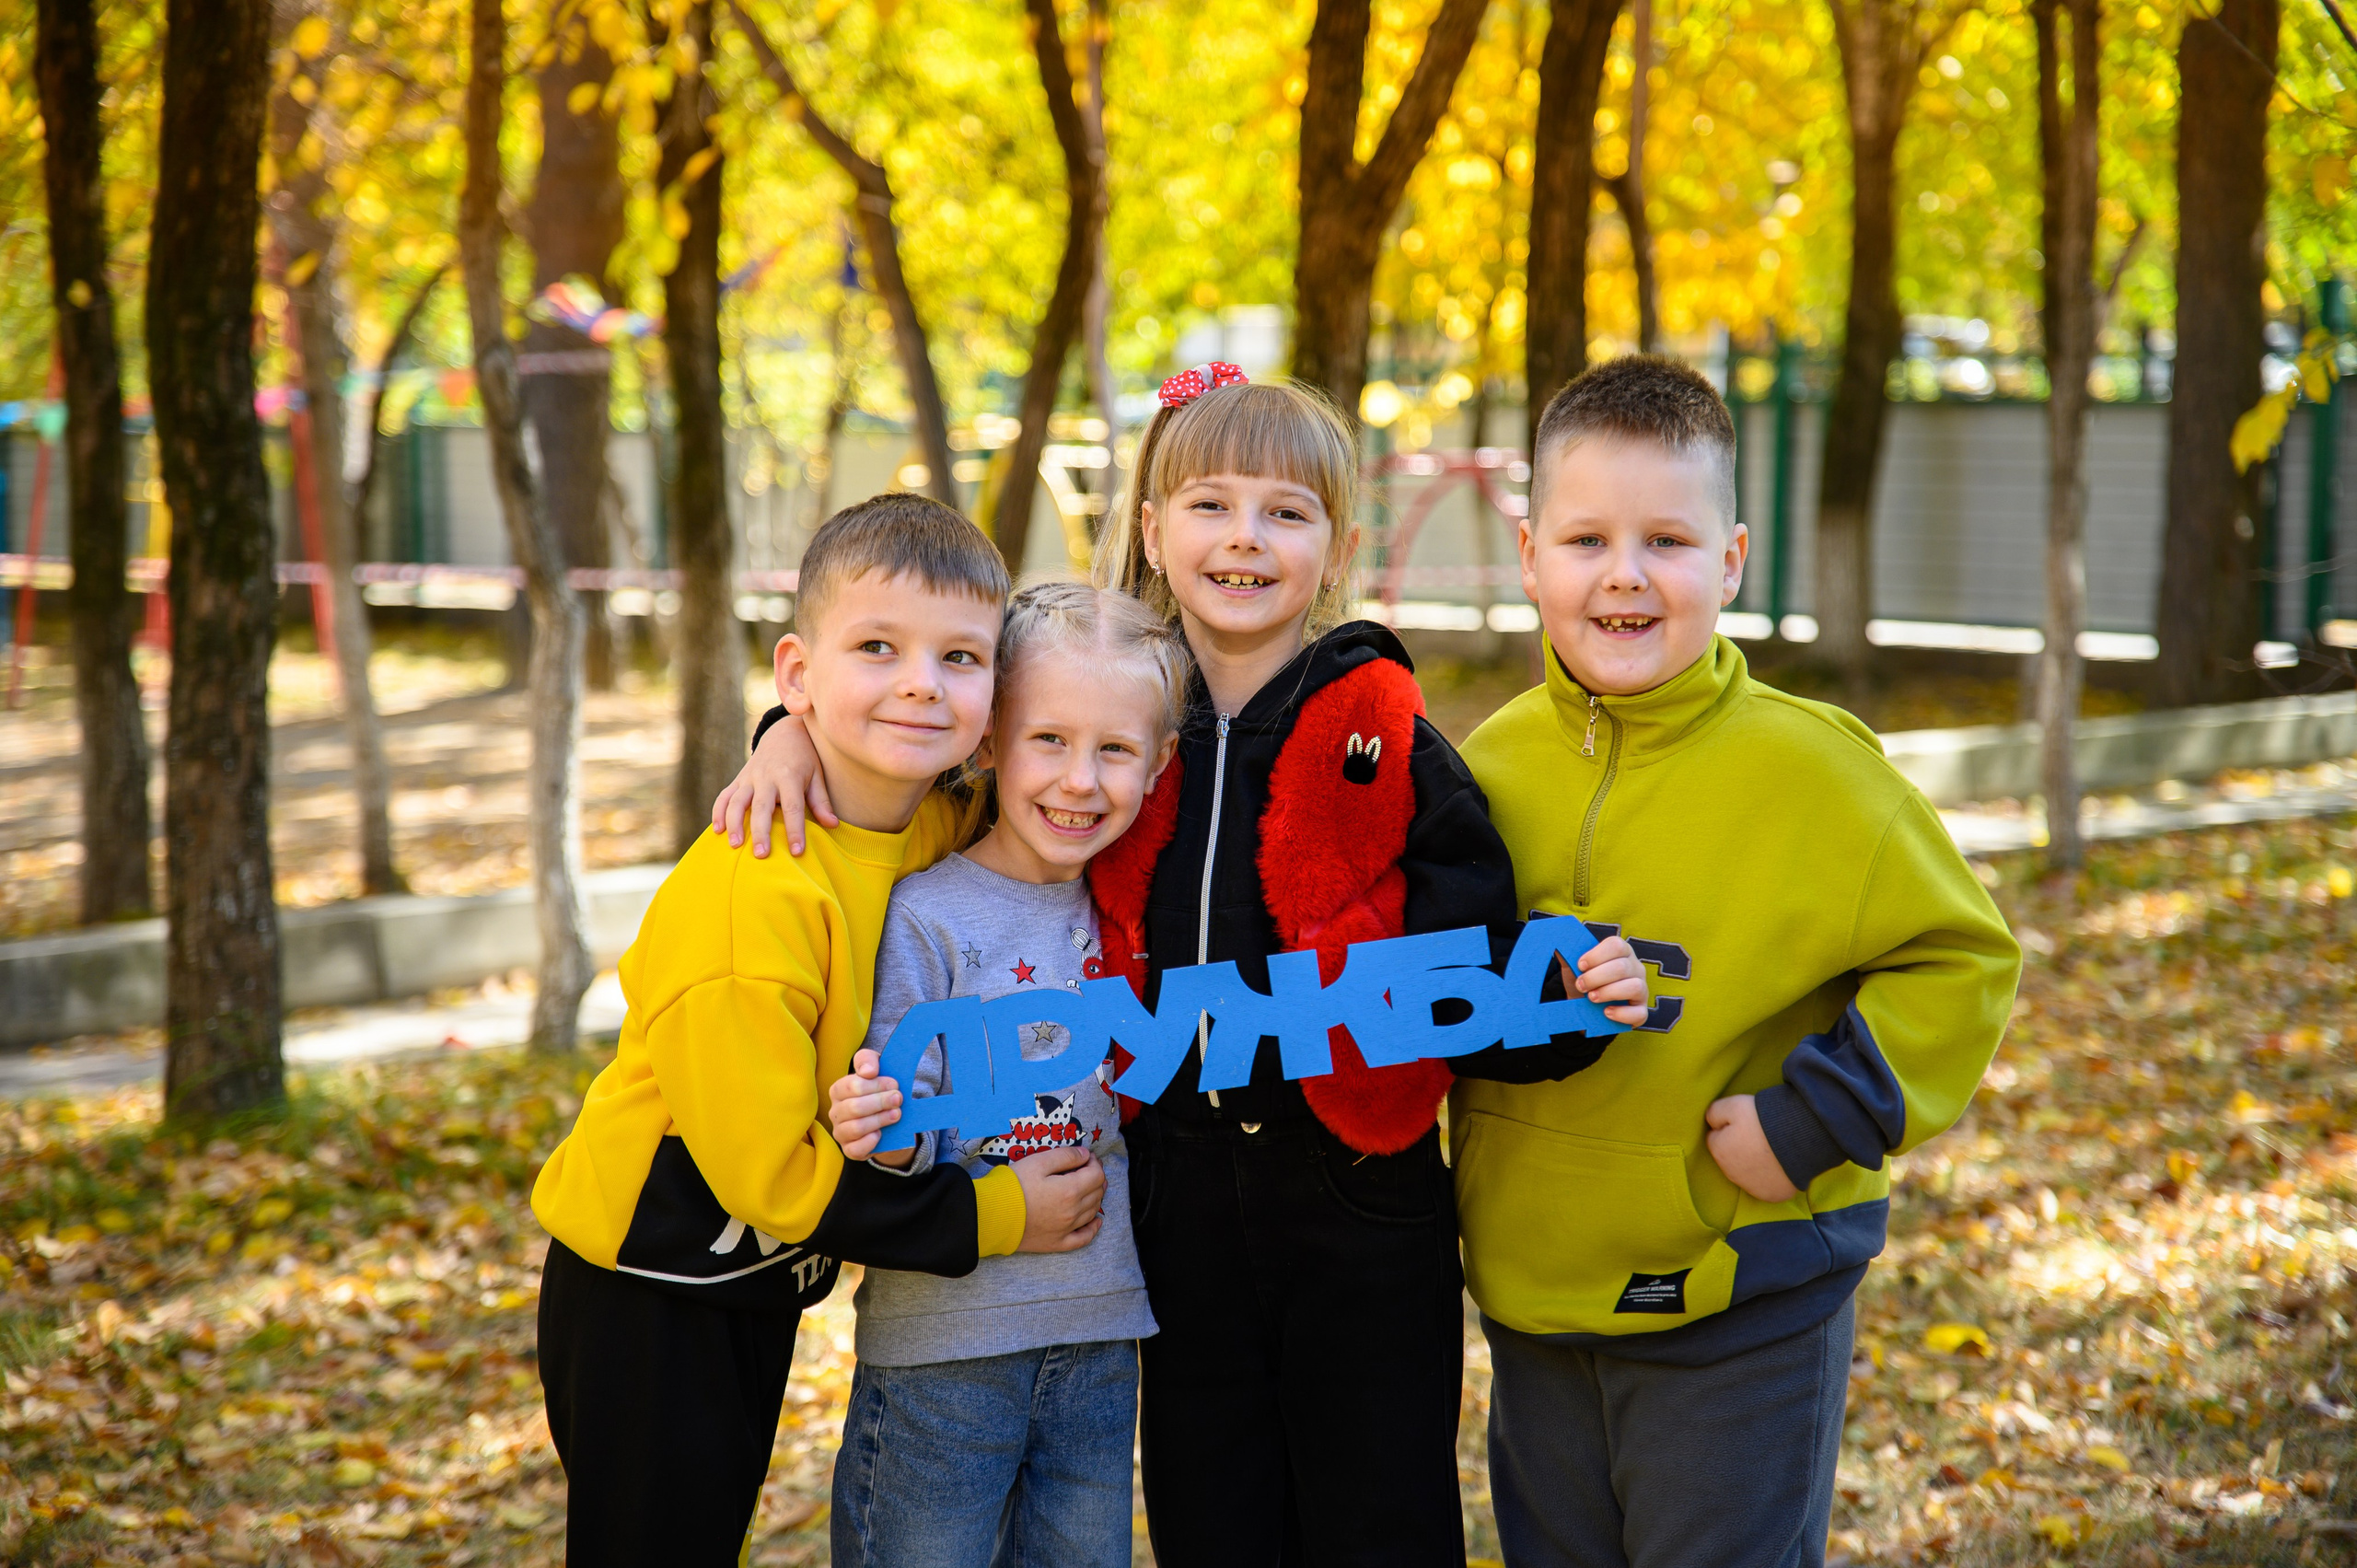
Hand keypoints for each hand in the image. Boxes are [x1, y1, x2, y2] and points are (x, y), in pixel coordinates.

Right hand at [710, 714, 835, 857]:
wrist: (784, 732)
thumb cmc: (805, 758)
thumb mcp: (817, 775)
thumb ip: (821, 801)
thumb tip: (833, 825)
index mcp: (789, 775)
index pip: (793, 806)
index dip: (795, 830)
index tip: (797, 851)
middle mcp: (766, 776)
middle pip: (761, 806)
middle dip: (760, 831)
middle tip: (761, 855)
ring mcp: (749, 777)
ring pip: (737, 801)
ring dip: (734, 824)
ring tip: (735, 846)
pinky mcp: (738, 779)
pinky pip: (724, 796)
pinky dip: (718, 812)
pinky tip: (717, 830)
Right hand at [828, 1049, 909, 1164]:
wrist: (889, 1115)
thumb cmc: (879, 1089)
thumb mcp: (876, 1067)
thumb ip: (868, 1060)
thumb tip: (868, 1071)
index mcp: (838, 1090)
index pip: (852, 1086)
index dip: (876, 1085)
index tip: (895, 1084)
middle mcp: (835, 1112)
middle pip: (854, 1107)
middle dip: (880, 1102)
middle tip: (898, 1099)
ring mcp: (841, 1132)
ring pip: (855, 1127)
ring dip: (879, 1120)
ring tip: (896, 1114)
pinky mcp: (850, 1150)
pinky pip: (855, 1149)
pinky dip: (869, 1142)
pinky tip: (881, 1134)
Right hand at [1013, 1146, 1105, 1252]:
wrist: (992, 1215)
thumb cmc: (1013, 1186)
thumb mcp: (1038, 1161)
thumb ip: (1065, 1156)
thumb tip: (1085, 1155)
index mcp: (1070, 1190)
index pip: (1096, 1175)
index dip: (1095, 1163)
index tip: (1086, 1157)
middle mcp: (1073, 1211)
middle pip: (1097, 1193)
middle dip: (1096, 1177)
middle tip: (1087, 1168)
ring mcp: (1066, 1229)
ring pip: (1092, 1211)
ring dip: (1095, 1197)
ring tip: (1089, 1187)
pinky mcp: (1056, 1243)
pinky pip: (1083, 1238)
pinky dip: (1093, 1228)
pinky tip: (1096, 1221)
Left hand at [1573, 936, 1650, 1027]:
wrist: (1586, 1007)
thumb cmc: (1585, 981)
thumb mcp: (1574, 967)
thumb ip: (1567, 953)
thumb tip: (1557, 944)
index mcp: (1621, 952)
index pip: (1616, 945)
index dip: (1596, 955)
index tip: (1580, 966)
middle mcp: (1635, 968)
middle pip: (1621, 967)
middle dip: (1596, 977)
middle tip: (1581, 986)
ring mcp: (1642, 989)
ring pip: (1635, 987)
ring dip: (1609, 993)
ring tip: (1591, 998)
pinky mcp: (1641, 1010)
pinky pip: (1639, 1013)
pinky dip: (1621, 1014)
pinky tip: (1606, 1012)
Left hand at [1704, 1095, 1799, 1202]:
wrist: (1798, 1139)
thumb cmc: (1763, 1119)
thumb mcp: (1733, 1105)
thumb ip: (1714, 1112)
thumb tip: (1711, 1122)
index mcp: (1719, 1151)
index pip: (1716, 1137)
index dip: (1730, 1128)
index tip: (1745, 1123)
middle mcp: (1731, 1174)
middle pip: (1732, 1157)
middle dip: (1741, 1147)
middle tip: (1760, 1135)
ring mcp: (1752, 1187)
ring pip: (1748, 1173)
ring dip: (1755, 1163)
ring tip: (1772, 1148)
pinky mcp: (1771, 1195)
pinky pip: (1767, 1186)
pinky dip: (1771, 1177)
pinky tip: (1780, 1164)